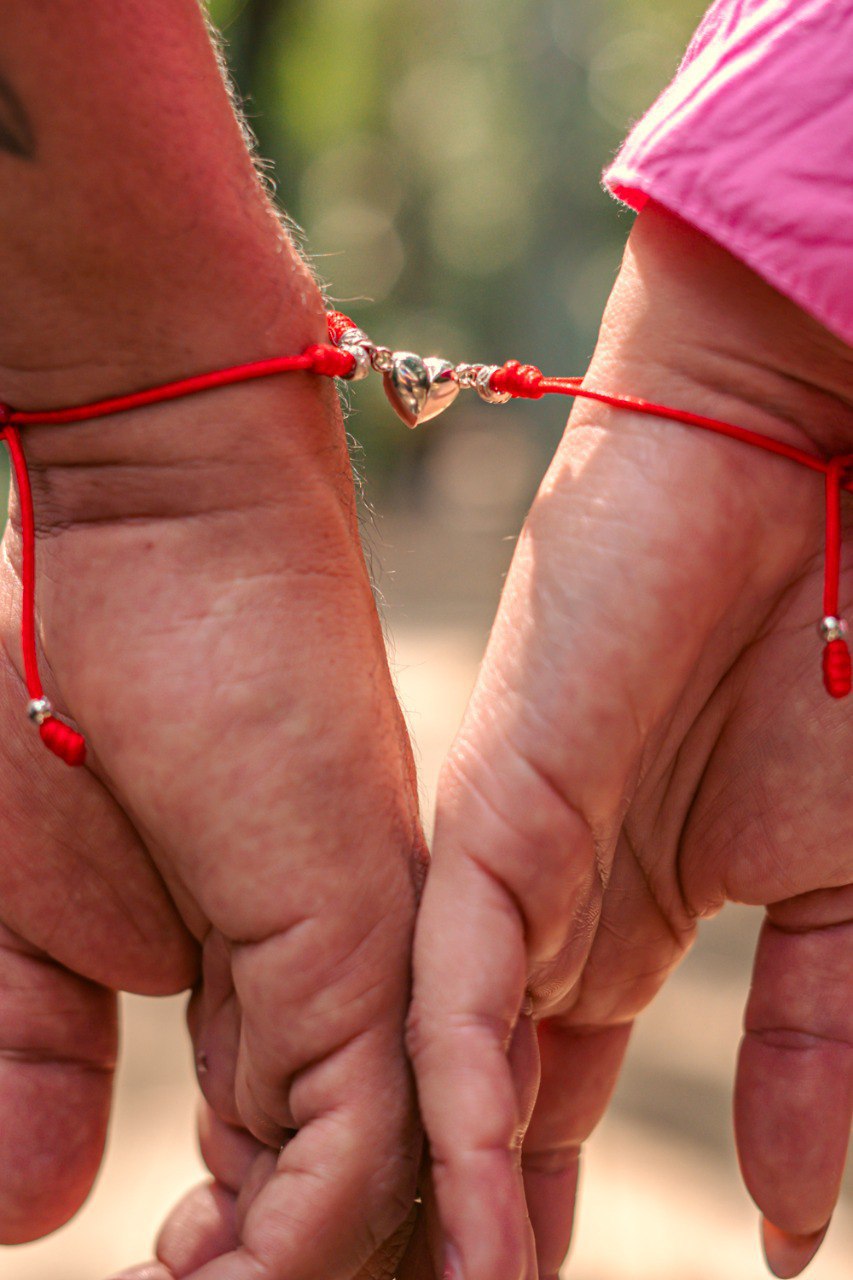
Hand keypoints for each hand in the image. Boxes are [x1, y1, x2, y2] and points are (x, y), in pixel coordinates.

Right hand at [0, 284, 427, 1279]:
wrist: (153, 544)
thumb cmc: (65, 707)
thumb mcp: (19, 924)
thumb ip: (35, 1061)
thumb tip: (45, 1210)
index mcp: (271, 989)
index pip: (289, 1169)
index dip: (243, 1258)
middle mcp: (341, 990)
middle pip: (352, 1194)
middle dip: (293, 1277)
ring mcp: (365, 965)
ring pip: (379, 1185)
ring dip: (312, 1279)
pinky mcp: (361, 932)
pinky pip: (366, 1130)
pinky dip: (316, 1238)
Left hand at [408, 204, 852, 1279]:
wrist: (799, 484)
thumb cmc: (839, 660)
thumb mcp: (843, 895)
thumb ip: (814, 1051)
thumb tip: (790, 1227)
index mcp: (613, 928)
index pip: (547, 1110)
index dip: (531, 1218)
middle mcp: (540, 912)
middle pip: (475, 1107)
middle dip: (461, 1229)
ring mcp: (510, 864)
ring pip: (445, 1063)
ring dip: (445, 1200)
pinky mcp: (499, 810)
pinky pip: (462, 982)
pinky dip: (466, 1104)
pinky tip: (475, 1226)